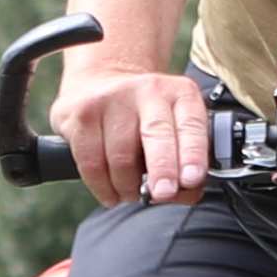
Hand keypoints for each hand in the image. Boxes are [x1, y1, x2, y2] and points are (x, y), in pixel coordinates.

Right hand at [61, 66, 213, 205]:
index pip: (192, 125)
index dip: (193, 154)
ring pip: (121, 157)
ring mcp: (112, 99)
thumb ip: (187, 161)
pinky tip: (111, 192)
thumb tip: (187, 193)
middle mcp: (149, 91)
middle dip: (162, 169)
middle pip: (156, 134)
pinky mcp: (83, 114)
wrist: (102, 82)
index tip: (192, 179)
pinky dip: (102, 186)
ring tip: (132, 192)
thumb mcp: (175, 127)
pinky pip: (92, 162)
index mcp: (181, 95)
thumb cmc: (146, 118)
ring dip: (128, 187)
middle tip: (163, 194)